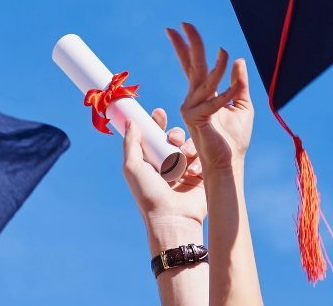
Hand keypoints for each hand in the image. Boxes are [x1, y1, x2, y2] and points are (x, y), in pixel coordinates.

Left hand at [123, 108, 207, 249]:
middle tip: (173, 139)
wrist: (173, 219)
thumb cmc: (148, 195)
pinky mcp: (200, 175)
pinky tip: (193, 170)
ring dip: (187, 145)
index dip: (156, 123)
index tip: (158, 113)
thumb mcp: (133, 167)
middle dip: (174, 133)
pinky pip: (202, 157)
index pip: (153, 136)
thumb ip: (131, 143)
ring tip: (184, 155)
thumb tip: (130, 121)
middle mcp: (167, 163)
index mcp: (150, 161)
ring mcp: (184, 169)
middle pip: (173, 137)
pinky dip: (197, 159)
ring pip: (189, 144)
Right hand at [169, 23, 252, 171]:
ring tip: (223, 51)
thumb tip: (238, 60)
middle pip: (191, 65)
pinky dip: (226, 94)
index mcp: (201, 94)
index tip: (177, 28)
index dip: (185, 47)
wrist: (229, 162)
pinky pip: (214, 101)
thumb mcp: (242, 105)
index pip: (191, 65)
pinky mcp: (197, 119)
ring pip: (204, 80)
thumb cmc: (234, 138)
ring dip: (216, 66)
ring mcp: (192, 108)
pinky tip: (235, 87)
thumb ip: (238, 83)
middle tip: (182, 24)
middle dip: (188, 44)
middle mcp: (193, 98)